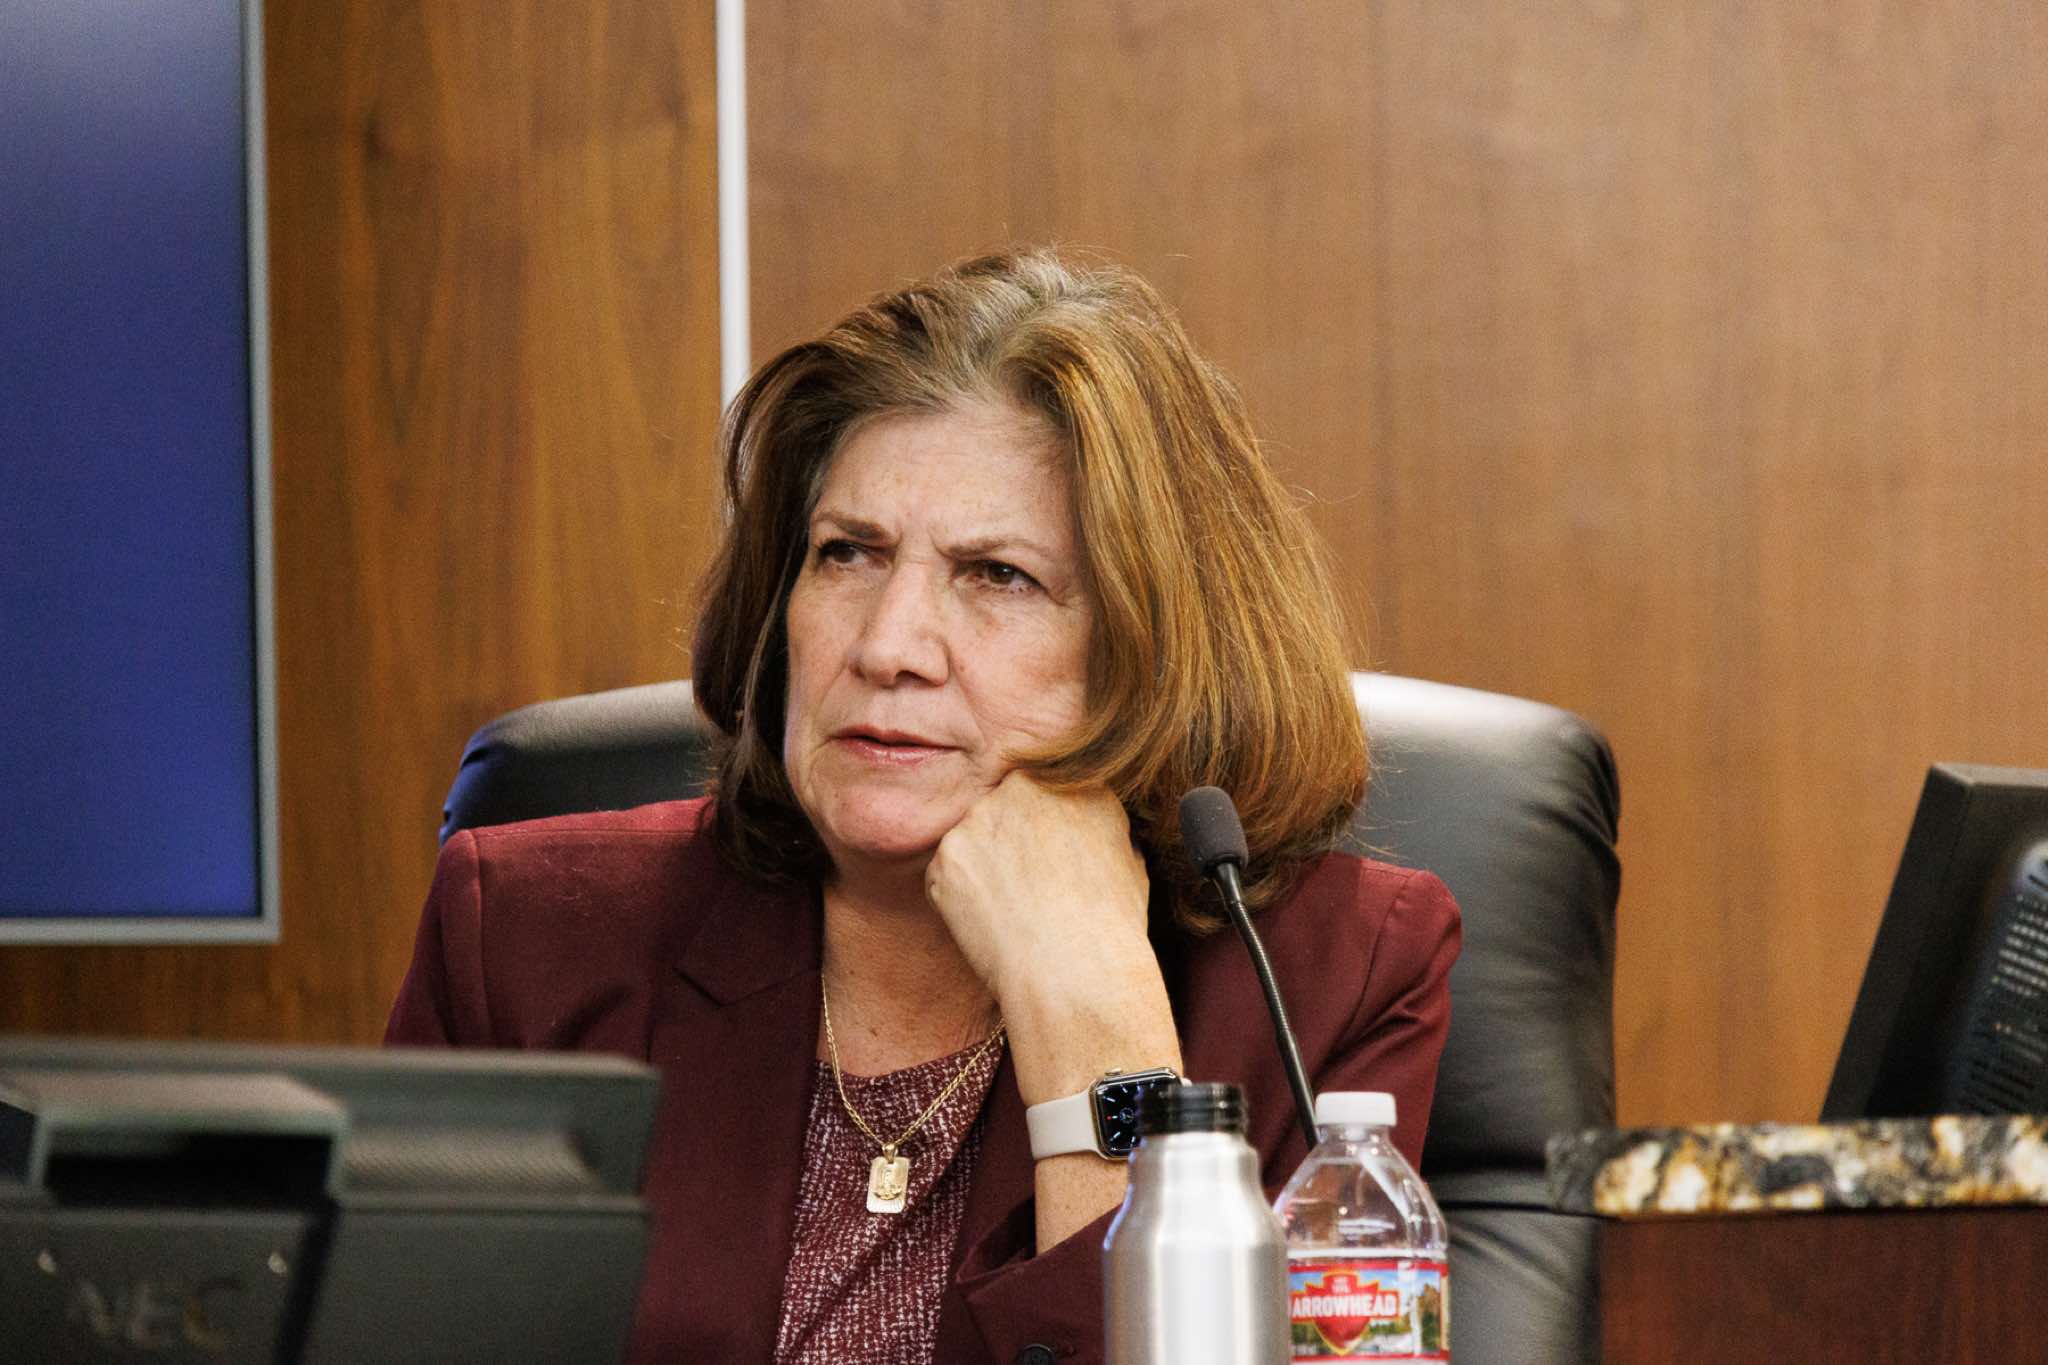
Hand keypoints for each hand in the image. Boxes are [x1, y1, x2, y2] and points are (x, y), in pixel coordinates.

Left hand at [928, 772, 1183, 1251]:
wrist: (1073, 973)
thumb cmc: (1112, 928)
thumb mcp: (1129, 861)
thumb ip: (1100, 828)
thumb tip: (1090, 830)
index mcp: (1078, 781)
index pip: (1047, 781)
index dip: (1043, 821)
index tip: (1043, 852)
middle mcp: (1024, 787)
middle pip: (1005, 802)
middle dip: (1010, 836)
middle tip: (1026, 885)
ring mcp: (978, 819)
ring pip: (974, 836)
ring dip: (986, 865)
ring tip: (1014, 911)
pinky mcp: (946, 857)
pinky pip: (949, 870)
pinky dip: (961, 896)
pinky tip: (990, 924)